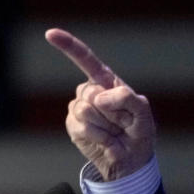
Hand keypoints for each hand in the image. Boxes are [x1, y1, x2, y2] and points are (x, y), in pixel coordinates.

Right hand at [46, 28, 155, 180]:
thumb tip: (98, 97)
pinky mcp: (73, 125)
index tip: (49, 33)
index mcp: (106, 81)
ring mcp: (78, 108)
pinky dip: (98, 136)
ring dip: (105, 125)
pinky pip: (80, 126)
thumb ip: (127, 98)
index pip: (85, 59)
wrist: (130, 159)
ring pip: (84, 110)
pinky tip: (106, 140)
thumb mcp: (143, 113)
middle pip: (90, 92)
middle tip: (123, 123)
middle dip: (111, 111)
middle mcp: (90, 91)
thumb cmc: (139, 132)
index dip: (68, 45)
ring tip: (114, 132)